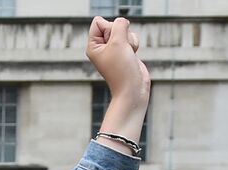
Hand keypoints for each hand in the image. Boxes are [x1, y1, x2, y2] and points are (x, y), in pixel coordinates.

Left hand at [88, 17, 149, 141]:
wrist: (133, 89)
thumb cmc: (122, 70)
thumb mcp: (118, 41)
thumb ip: (120, 24)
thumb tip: (123, 22)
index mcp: (93, 46)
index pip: (99, 22)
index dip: (109, 29)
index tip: (113, 45)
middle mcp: (102, 47)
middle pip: (113, 24)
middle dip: (121, 35)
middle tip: (121, 51)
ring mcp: (114, 49)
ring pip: (124, 30)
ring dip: (129, 40)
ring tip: (127, 54)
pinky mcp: (125, 52)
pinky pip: (131, 37)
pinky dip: (134, 44)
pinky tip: (133, 56)